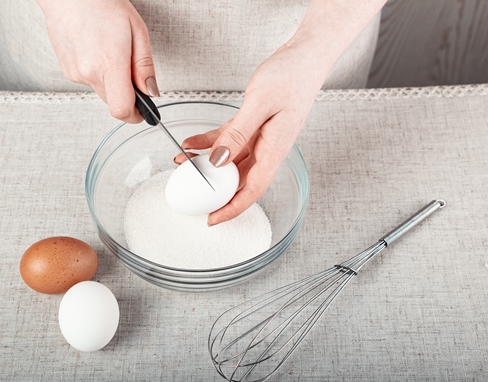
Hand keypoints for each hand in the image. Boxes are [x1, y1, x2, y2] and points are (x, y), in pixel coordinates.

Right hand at [36, 0, 159, 121]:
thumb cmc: (101, 3)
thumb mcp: (137, 31)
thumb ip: (144, 66)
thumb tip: (151, 91)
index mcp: (109, 63)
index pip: (122, 109)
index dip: (136, 115)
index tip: (143, 111)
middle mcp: (88, 72)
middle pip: (114, 104)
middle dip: (126, 95)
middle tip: (130, 71)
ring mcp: (75, 73)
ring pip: (102, 92)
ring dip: (111, 81)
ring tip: (111, 53)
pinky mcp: (67, 71)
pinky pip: (90, 82)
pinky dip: (98, 73)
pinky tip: (97, 51)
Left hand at [177, 43, 328, 224]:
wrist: (305, 56)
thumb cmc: (292, 76)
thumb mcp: (260, 103)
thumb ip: (237, 133)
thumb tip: (218, 161)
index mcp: (275, 150)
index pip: (252, 191)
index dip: (232, 208)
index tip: (212, 219)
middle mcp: (268, 149)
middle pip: (239, 181)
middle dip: (213, 190)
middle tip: (190, 194)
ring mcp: (260, 138)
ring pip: (229, 162)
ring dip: (206, 165)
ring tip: (182, 163)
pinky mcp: (253, 125)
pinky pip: (227, 140)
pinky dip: (209, 143)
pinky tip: (191, 143)